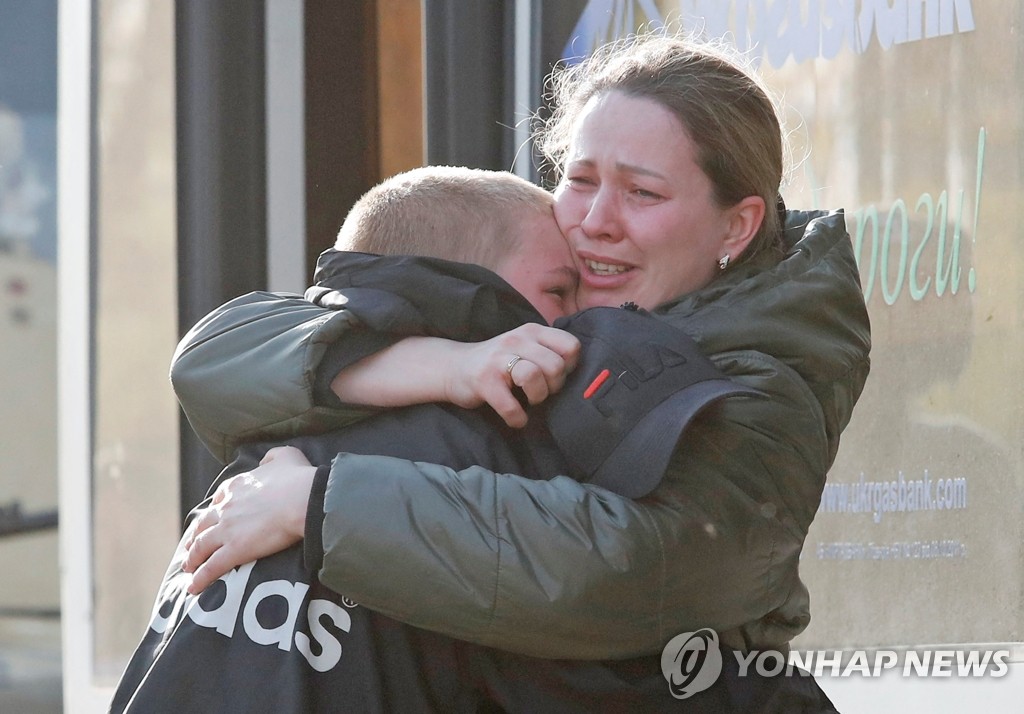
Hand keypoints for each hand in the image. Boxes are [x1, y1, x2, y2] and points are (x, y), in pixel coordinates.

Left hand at [182, 446, 315, 593]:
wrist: (303, 499)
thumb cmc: (298, 478)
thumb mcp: (285, 456)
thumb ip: (271, 457)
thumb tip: (265, 462)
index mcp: (236, 485)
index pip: (218, 500)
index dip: (213, 512)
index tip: (210, 520)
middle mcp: (226, 506)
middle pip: (204, 524)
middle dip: (195, 537)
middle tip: (191, 547)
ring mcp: (227, 529)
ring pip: (202, 546)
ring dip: (193, 558)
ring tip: (189, 568)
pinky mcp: (234, 549)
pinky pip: (212, 567)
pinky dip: (201, 578)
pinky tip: (194, 587)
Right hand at [442, 323, 579, 427]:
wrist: (453, 368)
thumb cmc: (497, 363)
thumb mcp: (525, 348)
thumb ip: (549, 353)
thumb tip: (582, 377)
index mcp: (532, 331)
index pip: (571, 346)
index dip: (569, 368)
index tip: (554, 377)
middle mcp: (517, 339)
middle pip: (556, 366)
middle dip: (553, 387)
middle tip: (540, 392)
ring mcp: (498, 359)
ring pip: (535, 378)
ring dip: (537, 398)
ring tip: (528, 401)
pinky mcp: (484, 381)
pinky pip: (511, 406)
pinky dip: (517, 418)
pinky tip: (516, 417)